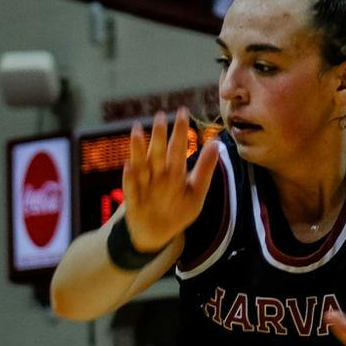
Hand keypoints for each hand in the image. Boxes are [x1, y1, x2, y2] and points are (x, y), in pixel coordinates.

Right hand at [120, 107, 218, 254]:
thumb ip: (205, 168)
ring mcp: (144, 187)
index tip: (183, 111)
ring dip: (138, 149)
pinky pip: (132, 188)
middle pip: (158, 153)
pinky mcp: (134, 202)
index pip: (178, 148)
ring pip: (141, 165)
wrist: (157, 234)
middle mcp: (157, 176)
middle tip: (160, 116)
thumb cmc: (178, 211)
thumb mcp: (197, 191)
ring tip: (135, 132)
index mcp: (174, 171)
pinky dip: (130, 178)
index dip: (180, 131)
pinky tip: (129, 166)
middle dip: (159, 135)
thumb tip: (216, 142)